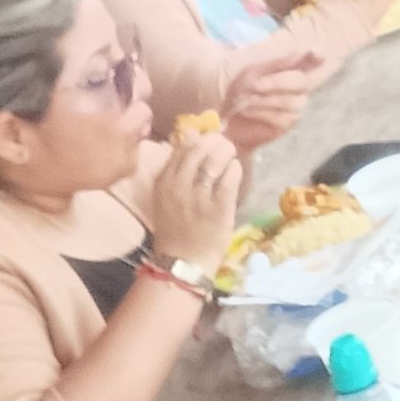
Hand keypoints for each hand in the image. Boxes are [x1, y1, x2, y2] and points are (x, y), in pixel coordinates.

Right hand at [145, 127, 243, 268]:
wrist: (183, 262)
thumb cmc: (177, 229)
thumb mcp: (167, 197)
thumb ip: (177, 171)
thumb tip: (191, 138)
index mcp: (164, 182)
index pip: (182, 147)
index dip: (199, 138)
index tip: (209, 140)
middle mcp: (179, 186)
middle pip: (199, 148)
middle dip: (215, 141)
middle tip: (224, 145)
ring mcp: (199, 196)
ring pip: (215, 159)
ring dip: (226, 151)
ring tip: (231, 154)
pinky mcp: (219, 206)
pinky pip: (230, 177)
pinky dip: (235, 168)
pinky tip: (235, 170)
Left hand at [222, 48, 324, 149]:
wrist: (222, 116)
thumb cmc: (232, 86)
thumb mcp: (247, 69)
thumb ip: (272, 60)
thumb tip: (294, 49)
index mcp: (288, 66)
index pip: (310, 60)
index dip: (315, 57)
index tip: (316, 52)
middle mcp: (295, 85)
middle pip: (300, 81)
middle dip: (277, 82)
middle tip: (255, 84)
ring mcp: (294, 104)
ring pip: (292, 102)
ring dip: (265, 99)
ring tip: (243, 99)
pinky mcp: (286, 122)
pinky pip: (282, 117)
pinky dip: (262, 113)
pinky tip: (246, 110)